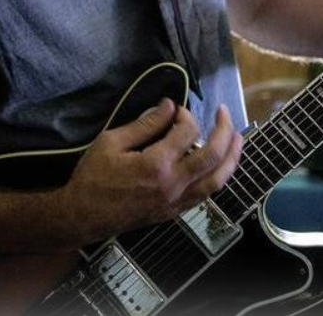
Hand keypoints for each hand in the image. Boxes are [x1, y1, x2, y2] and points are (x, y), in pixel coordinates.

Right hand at [57, 99, 242, 243]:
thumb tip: (169, 106)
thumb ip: (144, 124)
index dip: (185, 115)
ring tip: (238, 138)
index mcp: (156, 164)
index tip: (175, 108)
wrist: (84, 215)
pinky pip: (206, 194)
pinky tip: (220, 166)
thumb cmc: (93, 177)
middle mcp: (173, 184)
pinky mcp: (175, 212)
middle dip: (224, 130)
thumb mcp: (111, 142)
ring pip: (218, 180)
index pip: (187, 132)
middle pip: (213, 155)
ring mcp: (177, 201)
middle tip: (224, 112)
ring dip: (232, 157)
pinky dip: (218, 177)